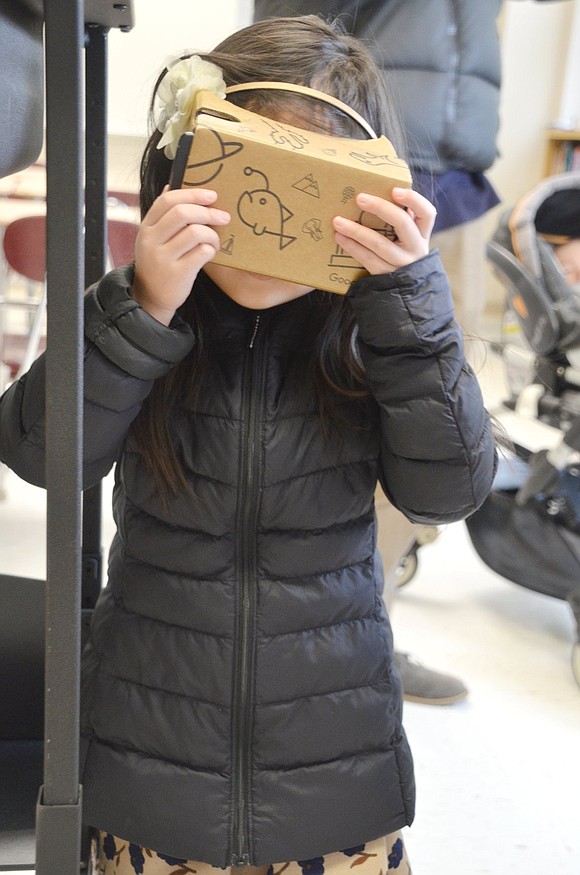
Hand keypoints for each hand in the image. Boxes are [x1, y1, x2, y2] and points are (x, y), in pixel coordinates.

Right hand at [132, 187, 229, 324]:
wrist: (151, 297)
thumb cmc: (159, 264)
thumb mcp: (154, 238)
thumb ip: (163, 215)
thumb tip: (171, 185)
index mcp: (147, 227)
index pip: (168, 200)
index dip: (192, 194)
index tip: (212, 195)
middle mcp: (152, 240)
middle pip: (183, 213)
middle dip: (208, 212)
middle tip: (224, 217)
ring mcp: (163, 258)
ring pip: (195, 232)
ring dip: (212, 234)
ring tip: (215, 241)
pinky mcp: (177, 274)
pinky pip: (201, 253)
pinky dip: (211, 250)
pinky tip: (210, 253)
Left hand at [332, 187, 435, 275]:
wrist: (401, 292)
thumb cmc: (399, 255)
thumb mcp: (407, 239)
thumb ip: (399, 220)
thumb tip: (379, 191)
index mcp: (422, 234)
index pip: (427, 213)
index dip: (413, 200)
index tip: (395, 190)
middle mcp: (416, 249)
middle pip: (402, 224)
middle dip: (380, 208)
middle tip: (359, 198)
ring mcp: (402, 264)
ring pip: (380, 244)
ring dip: (357, 230)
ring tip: (338, 221)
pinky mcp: (386, 276)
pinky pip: (368, 259)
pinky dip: (352, 247)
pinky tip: (340, 238)